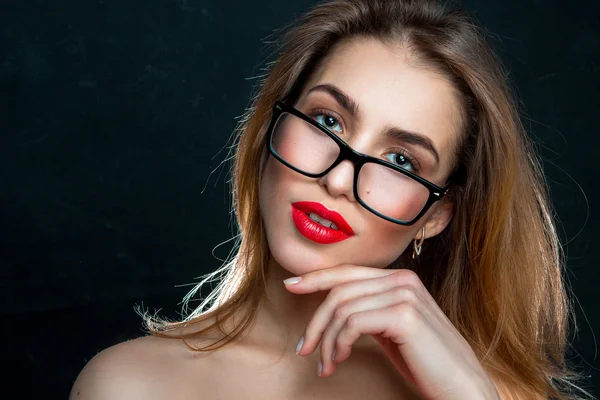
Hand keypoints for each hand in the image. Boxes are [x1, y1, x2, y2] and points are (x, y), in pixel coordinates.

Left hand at [283, 265, 500, 399]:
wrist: (461, 386)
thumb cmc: (424, 361)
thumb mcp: (390, 328)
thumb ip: (368, 310)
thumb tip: (331, 307)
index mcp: (400, 278)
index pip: (348, 272)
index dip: (316, 277)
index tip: (290, 286)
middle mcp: (403, 279)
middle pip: (339, 290)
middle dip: (315, 321)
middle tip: (304, 348)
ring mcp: (405, 294)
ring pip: (342, 308)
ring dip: (326, 340)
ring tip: (326, 364)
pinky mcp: (404, 315)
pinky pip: (352, 323)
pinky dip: (338, 343)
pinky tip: (339, 360)